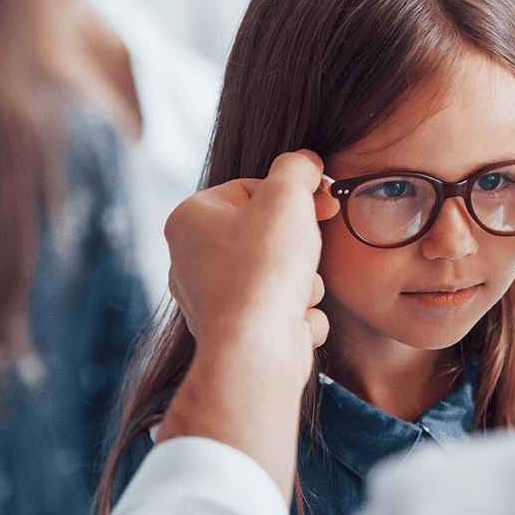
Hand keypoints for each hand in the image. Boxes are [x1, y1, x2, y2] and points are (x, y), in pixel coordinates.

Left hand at [158, 150, 339, 503]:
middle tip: (312, 250)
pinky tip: (294, 322)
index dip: (294, 194)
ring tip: (298, 293)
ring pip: (277, 273)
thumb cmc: (264, 270)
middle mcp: (191, 259)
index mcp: (190, 219)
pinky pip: (277, 309)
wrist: (256, 350)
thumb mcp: (287, 196)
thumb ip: (297, 168)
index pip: (251, 188)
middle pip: (266, 233)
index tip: (324, 202)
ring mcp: (211, 299)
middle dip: (300, 245)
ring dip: (303, 282)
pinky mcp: (235, 331)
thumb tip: (306, 163)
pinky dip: (295, 315)